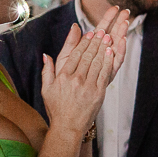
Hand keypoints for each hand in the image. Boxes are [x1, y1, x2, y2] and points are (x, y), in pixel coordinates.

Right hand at [40, 11, 125, 134]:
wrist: (68, 127)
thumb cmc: (56, 108)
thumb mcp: (47, 89)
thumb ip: (47, 71)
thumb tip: (46, 55)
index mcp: (63, 76)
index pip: (74, 54)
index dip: (83, 42)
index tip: (89, 32)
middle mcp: (75, 79)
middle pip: (87, 55)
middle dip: (95, 41)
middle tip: (102, 29)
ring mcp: (87, 86)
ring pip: (97, 62)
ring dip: (103, 47)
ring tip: (108, 36)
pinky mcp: (98, 92)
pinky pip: (104, 73)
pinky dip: (108, 61)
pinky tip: (111, 52)